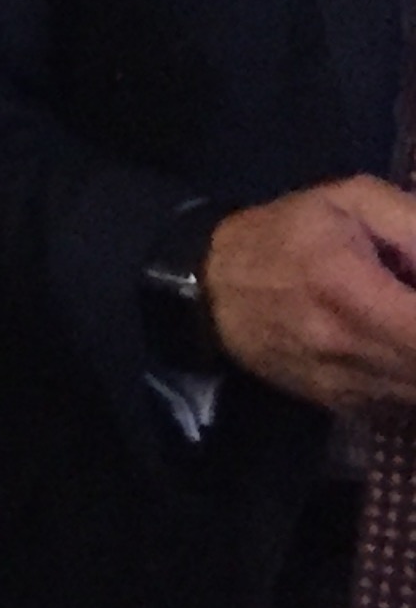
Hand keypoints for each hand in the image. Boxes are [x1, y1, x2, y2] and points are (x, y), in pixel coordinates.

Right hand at [204, 177, 415, 412]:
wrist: (213, 290)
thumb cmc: (286, 235)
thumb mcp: (347, 201)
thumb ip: (412, 223)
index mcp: (345, 286)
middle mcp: (346, 345)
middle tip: (414, 302)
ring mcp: (345, 384)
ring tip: (404, 316)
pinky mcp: (345, 406)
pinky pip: (406, 400)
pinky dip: (414, 375)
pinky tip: (402, 345)